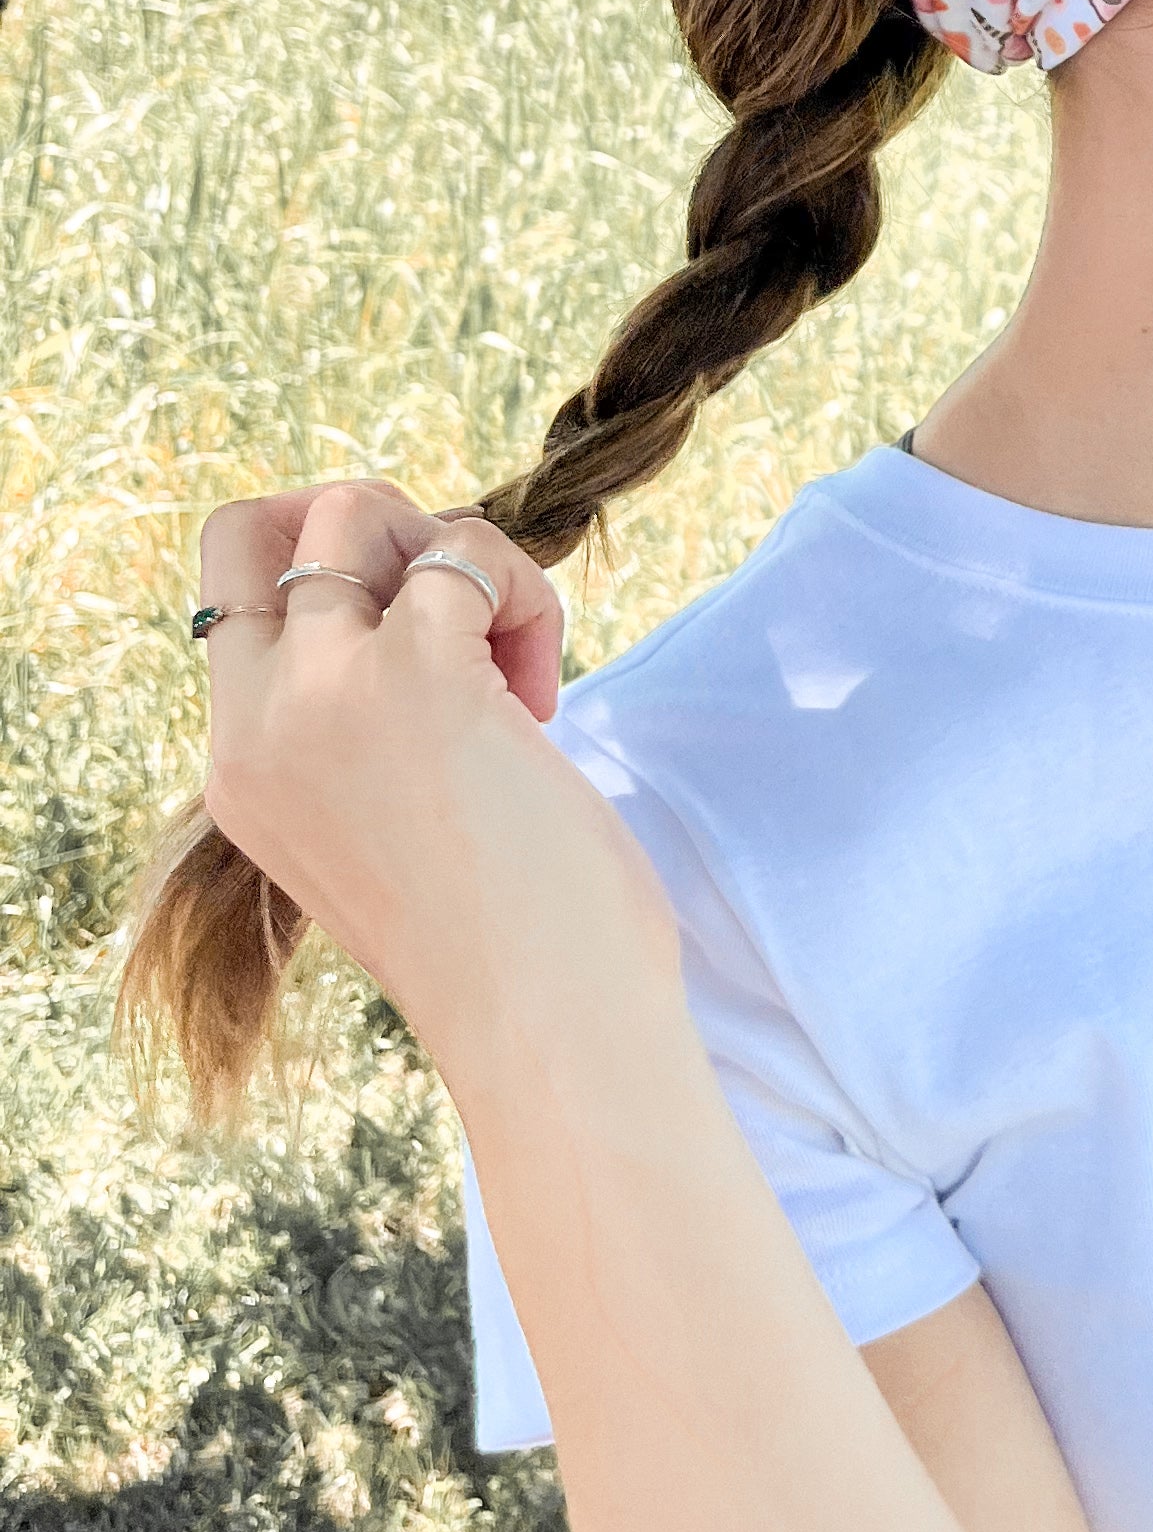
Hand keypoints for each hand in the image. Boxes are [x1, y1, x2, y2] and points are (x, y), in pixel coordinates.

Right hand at [196, 475, 677, 1084]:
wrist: (543, 1025)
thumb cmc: (503, 940)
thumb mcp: (381, 827)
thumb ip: (359, 731)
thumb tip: (429, 595)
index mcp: (240, 772)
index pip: (230, 599)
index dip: (329, 575)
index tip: (416, 631)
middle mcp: (258, 726)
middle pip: (250, 526)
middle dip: (367, 527)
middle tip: (453, 609)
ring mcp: (323, 693)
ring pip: (353, 507)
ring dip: (457, 553)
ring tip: (510, 663)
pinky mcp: (414, 672)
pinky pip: (465, 552)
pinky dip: (525, 595)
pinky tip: (542, 696)